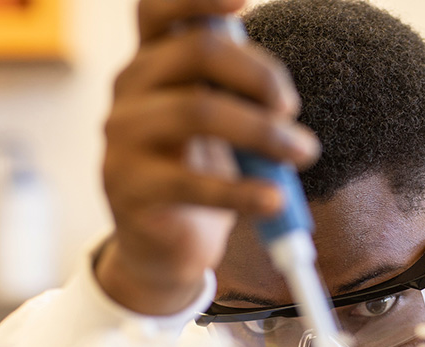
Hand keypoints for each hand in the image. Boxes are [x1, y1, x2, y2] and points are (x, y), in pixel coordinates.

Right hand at [96, 0, 320, 314]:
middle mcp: (129, 90)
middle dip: (260, 75)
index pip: (160, 10)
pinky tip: (274, 201)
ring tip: (301, 154)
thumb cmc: (197, 178)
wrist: (164, 244)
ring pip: (198, 110)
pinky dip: (243, 191)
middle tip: (293, 110)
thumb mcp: (217, 132)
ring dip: (264, 132)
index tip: (247, 0)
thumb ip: (234, 100)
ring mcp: (123, 138)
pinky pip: (192, 183)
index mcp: (152, 66)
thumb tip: (280, 96)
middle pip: (197, 51)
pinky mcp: (129, 187)